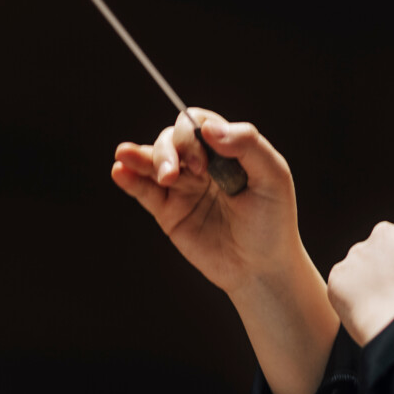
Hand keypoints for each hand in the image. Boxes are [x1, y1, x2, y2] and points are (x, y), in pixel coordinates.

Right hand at [111, 110, 299, 295]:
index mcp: (227, 150)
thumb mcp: (273, 177)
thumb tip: (209, 127)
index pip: (198, 124)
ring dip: (141, 157)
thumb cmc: (274, 221)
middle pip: (171, 139)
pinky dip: (129, 178)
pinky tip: (119, 171)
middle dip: (168, 150)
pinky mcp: (168, 212)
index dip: (191, 134)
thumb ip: (248, 145)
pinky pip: (143, 191)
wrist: (262, 269)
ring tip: (126, 157)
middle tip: (174, 176)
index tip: (201, 163)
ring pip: (153, 160)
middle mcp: (202, 164)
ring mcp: (183, 187)